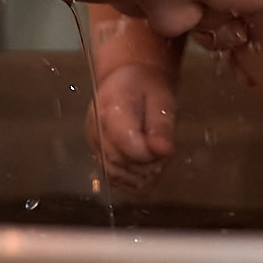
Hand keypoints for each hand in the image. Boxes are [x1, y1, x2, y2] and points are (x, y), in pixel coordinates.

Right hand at [85, 62, 178, 192]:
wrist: (128, 82)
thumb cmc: (146, 88)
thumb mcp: (161, 99)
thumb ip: (162, 126)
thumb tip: (165, 152)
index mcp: (110, 109)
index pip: (126, 144)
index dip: (151, 154)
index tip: (167, 150)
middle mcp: (96, 130)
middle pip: (121, 162)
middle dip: (149, 164)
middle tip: (165, 150)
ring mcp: (94, 145)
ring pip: (117, 175)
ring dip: (142, 174)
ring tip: (156, 156)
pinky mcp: (97, 156)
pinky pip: (114, 180)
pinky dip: (133, 180)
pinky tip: (146, 168)